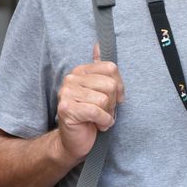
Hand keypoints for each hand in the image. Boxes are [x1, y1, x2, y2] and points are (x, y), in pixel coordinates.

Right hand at [55, 43, 124, 163]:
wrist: (74, 142)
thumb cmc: (91, 117)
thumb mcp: (100, 91)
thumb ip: (100, 69)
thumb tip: (99, 44)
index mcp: (80, 71)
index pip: (111, 68)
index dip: (119, 87)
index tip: (114, 99)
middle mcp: (71, 79)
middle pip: (110, 85)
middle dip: (113, 103)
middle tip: (104, 111)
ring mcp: (67, 93)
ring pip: (104, 99)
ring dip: (107, 114)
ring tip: (99, 119)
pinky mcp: (66, 109)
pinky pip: (97, 111)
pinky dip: (103, 122)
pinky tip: (98, 125)